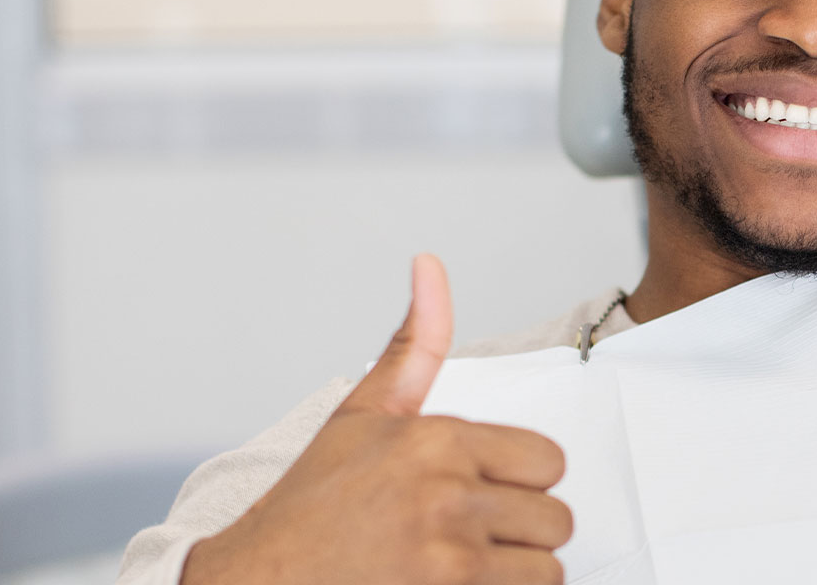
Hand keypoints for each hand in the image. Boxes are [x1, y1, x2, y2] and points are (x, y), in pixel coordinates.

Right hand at [184, 254, 572, 584]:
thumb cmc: (312, 504)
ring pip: (547, 568)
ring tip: (464, 564)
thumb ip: (413, 344)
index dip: (522, 480)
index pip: (550, 461)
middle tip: (472, 533)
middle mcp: (448, 497)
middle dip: (522, 529)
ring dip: (515, 571)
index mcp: (438, 441)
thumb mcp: (361, 414)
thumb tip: (429, 263)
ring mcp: (448, 560)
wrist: (260, 580)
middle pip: (556, 519)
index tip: (486, 490)